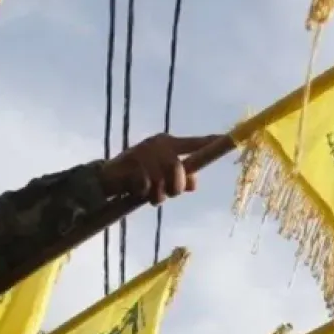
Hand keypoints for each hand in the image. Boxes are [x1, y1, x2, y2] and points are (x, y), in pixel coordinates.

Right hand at [100, 132, 220, 203]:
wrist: (107, 177)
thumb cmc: (137, 176)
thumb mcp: (160, 177)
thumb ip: (180, 179)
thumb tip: (193, 183)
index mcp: (168, 144)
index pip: (193, 144)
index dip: (209, 143)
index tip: (225, 138)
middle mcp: (158, 144)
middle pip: (178, 169)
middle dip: (174, 187)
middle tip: (164, 194)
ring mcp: (144, 153)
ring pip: (163, 180)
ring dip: (157, 194)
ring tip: (148, 194)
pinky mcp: (132, 164)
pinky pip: (146, 185)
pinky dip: (142, 193)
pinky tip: (134, 190)